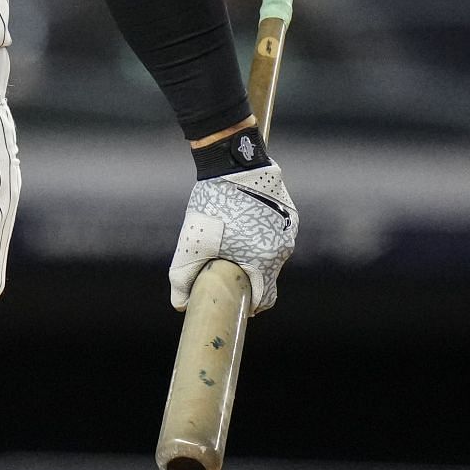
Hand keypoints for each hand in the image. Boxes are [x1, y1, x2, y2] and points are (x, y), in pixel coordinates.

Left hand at [168, 160, 297, 314]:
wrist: (230, 164)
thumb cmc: (211, 205)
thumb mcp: (190, 244)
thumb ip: (182, 277)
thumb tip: (179, 304)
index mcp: (264, 261)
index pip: (264, 298)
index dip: (249, 303)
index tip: (236, 300)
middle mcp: (283, 248)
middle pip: (267, 276)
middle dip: (249, 277)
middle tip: (227, 267)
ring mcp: (289, 229)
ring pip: (272, 253)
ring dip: (256, 254)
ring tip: (232, 241)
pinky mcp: (289, 213)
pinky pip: (276, 233)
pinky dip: (262, 235)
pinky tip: (243, 223)